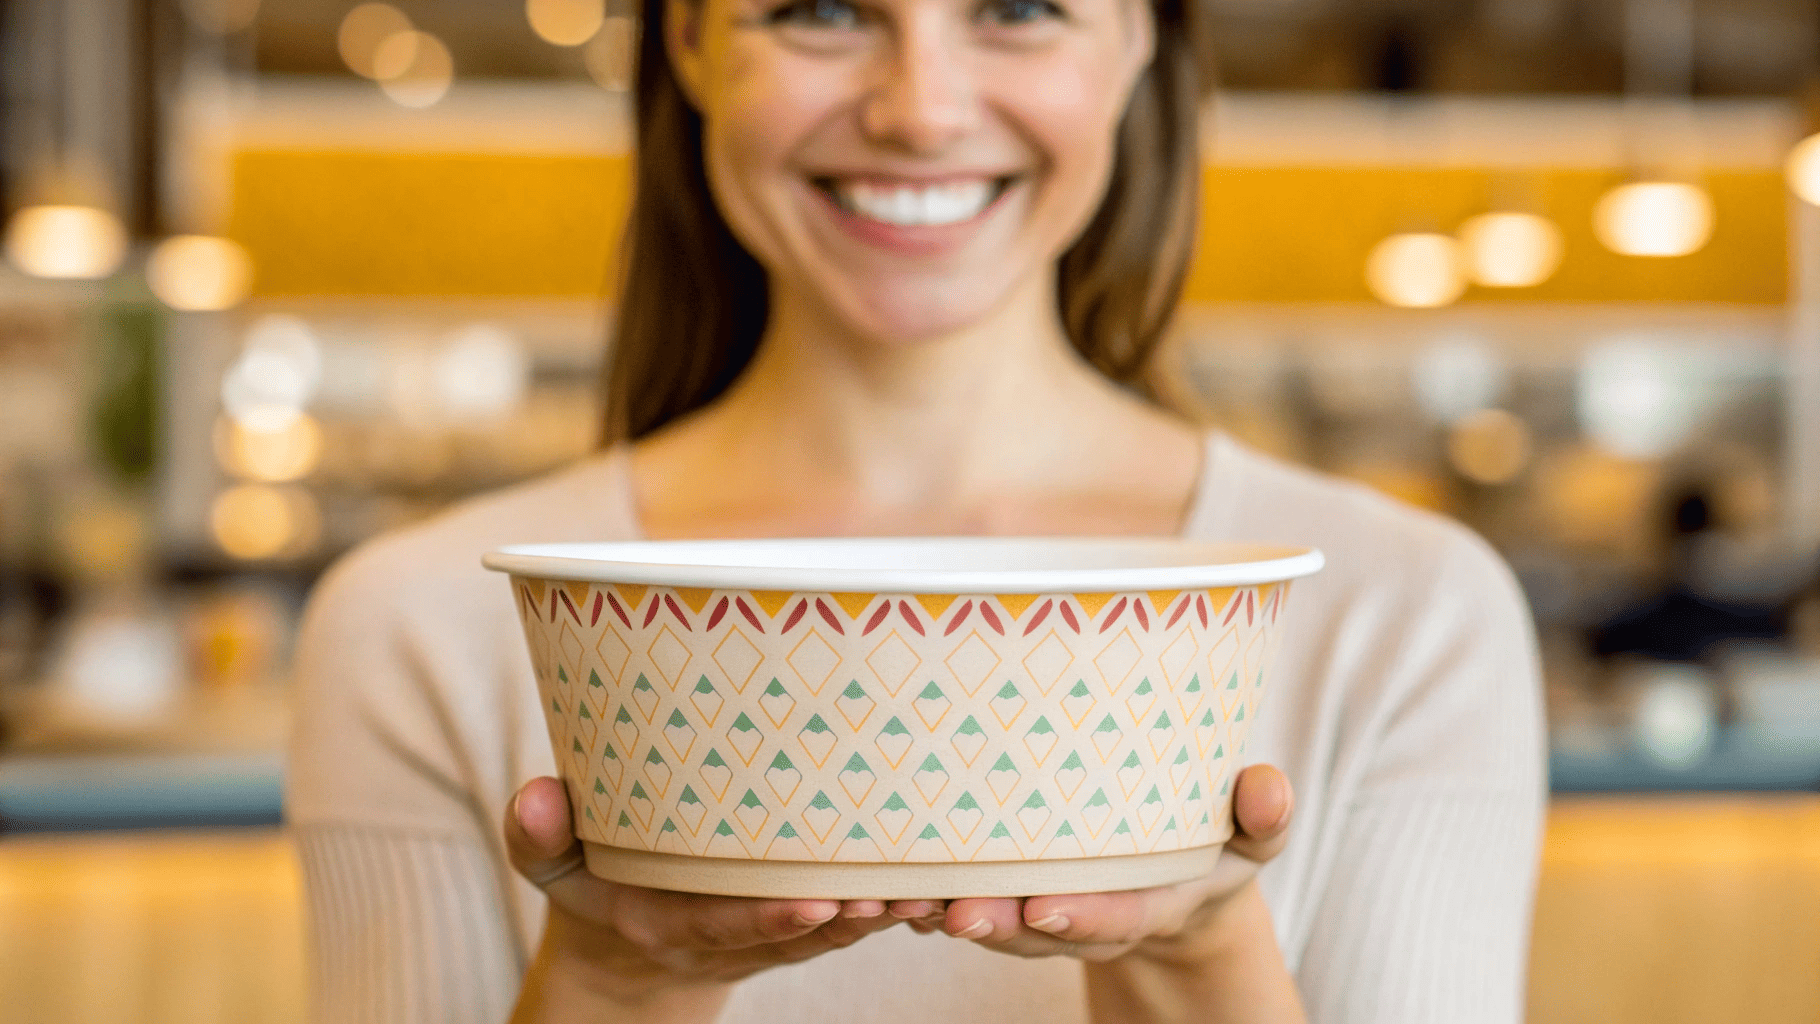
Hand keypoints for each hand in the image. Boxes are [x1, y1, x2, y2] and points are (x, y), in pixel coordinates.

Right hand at [506, 777, 922, 1020]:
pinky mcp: (798, 918)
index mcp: (668, 921)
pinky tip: (931, 879)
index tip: (817, 904)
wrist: (625, 938)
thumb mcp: (550, 865)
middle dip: (847, 919)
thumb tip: (535, 797)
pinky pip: (847, 916)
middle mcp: (727, 934)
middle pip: (797, 935)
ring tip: (926, 888)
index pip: (726, 926)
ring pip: (834, 930)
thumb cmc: (592, 880)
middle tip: (893, 892)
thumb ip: (538, 836)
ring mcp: (766, 930)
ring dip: (881, 913)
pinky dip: (887, 902)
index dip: (771, 919)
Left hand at [901, 764, 1293, 962]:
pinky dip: (924, 896)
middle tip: (953, 912)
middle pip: (1038, 928)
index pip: (1119, 916)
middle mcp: (1091, 913)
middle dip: (997, 923)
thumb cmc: (1213, 833)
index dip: (1085, 916)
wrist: (1178, 878)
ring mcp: (1046, 907)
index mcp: (1151, 900)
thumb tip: (1270, 792)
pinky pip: (963, 900)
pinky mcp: (1009, 892)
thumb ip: (1262, 814)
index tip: (1047, 906)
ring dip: (945, 912)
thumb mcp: (1251, 830)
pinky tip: (881, 883)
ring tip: (900, 898)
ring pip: (992, 920)